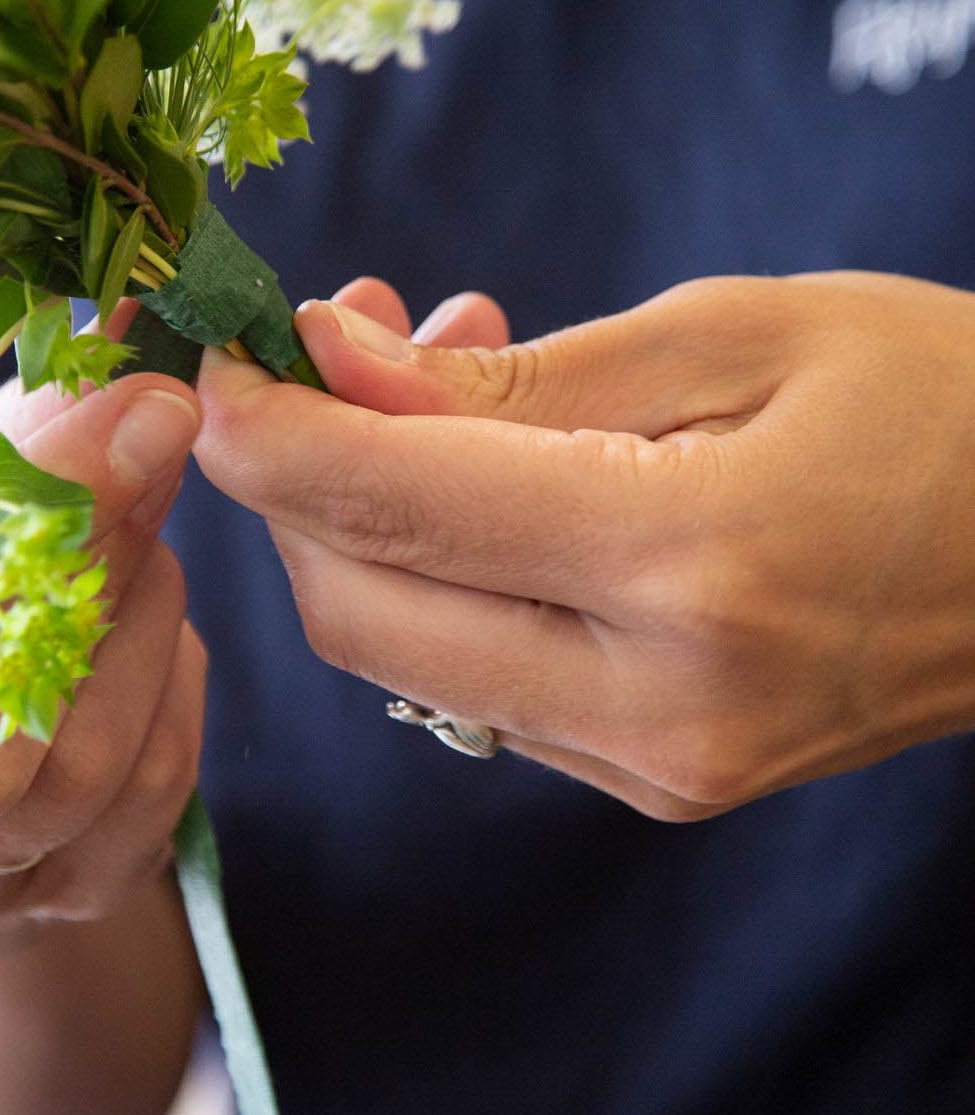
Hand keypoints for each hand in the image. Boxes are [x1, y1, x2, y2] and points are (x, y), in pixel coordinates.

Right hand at [0, 367, 207, 923]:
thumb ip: (21, 429)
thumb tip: (144, 360)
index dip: (40, 506)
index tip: (149, 418)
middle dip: (90, 602)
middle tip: (149, 500)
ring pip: (68, 784)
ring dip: (144, 645)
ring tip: (149, 555)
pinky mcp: (6, 916)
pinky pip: (135, 819)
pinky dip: (170, 711)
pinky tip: (149, 643)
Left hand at [196, 270, 974, 820]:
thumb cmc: (948, 398)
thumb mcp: (740, 331)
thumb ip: (516, 374)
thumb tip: (330, 369)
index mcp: (694, 566)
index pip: (389, 505)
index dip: (260, 425)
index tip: (212, 350)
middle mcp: (661, 705)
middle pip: (357, 608)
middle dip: (293, 483)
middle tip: (326, 350)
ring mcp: (662, 769)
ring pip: (403, 655)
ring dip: (361, 526)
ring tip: (427, 388)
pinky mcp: (663, 783)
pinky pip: (479, 682)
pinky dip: (440, 579)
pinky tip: (488, 481)